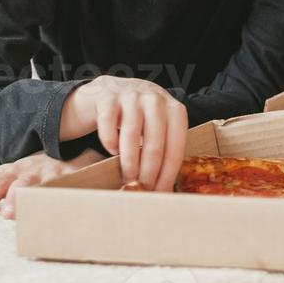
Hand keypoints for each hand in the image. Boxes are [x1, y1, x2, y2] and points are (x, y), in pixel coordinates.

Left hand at [0, 148, 102, 218]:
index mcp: (15, 169)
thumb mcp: (13, 171)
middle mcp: (30, 171)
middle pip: (10, 183)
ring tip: (14, 214)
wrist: (80, 151)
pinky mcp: (71, 179)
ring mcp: (51, 174)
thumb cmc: (40, 167)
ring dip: (24, 199)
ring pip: (35, 186)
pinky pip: (62, 189)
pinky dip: (56, 198)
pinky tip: (51, 211)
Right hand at [60, 75, 187, 190]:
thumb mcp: (159, 125)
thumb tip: (163, 190)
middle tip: (141, 190)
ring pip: (131, 136)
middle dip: (148, 173)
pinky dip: (110, 141)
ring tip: (127, 179)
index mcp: (175, 110)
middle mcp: (155, 100)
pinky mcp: (108, 98)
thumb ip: (164, 148)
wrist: (113, 90)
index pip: (175, 148)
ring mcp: (131, 96)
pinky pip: (108, 124)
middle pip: (155, 145)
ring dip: (129, 163)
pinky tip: (112, 152)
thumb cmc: (141, 116)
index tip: (160, 193)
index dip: (168, 174)